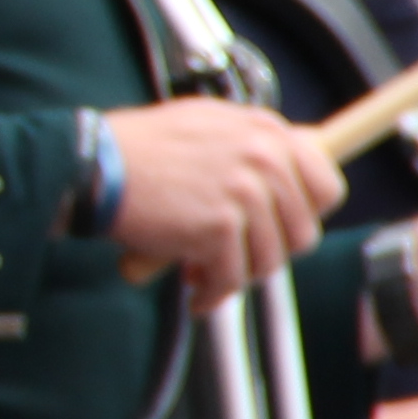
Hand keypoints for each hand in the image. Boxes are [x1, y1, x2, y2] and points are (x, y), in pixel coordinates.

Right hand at [105, 99, 341, 304]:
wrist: (91, 166)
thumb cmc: (136, 148)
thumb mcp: (205, 124)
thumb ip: (248, 145)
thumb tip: (283, 172)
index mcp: (264, 131)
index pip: (326, 185)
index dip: (307, 214)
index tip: (283, 227)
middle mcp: (263, 158)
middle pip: (302, 231)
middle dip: (268, 252)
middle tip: (236, 257)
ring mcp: (243, 193)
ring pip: (269, 261)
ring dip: (238, 276)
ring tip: (205, 273)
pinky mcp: (219, 227)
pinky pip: (231, 278)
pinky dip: (212, 294)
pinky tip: (194, 293)